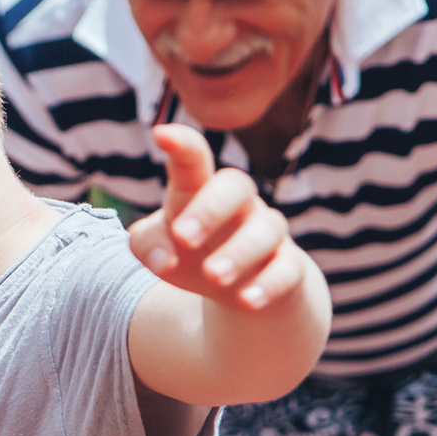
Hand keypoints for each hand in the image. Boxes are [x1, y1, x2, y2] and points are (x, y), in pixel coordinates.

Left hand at [130, 124, 308, 312]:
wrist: (241, 292)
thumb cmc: (191, 255)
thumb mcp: (158, 250)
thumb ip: (148, 246)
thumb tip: (164, 261)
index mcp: (200, 190)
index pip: (194, 159)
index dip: (181, 145)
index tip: (161, 134)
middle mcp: (238, 204)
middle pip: (236, 185)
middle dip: (209, 209)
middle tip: (183, 238)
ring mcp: (268, 233)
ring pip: (267, 228)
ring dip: (239, 252)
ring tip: (213, 277)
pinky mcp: (289, 267)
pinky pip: (288, 269)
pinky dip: (269, 285)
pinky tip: (246, 301)